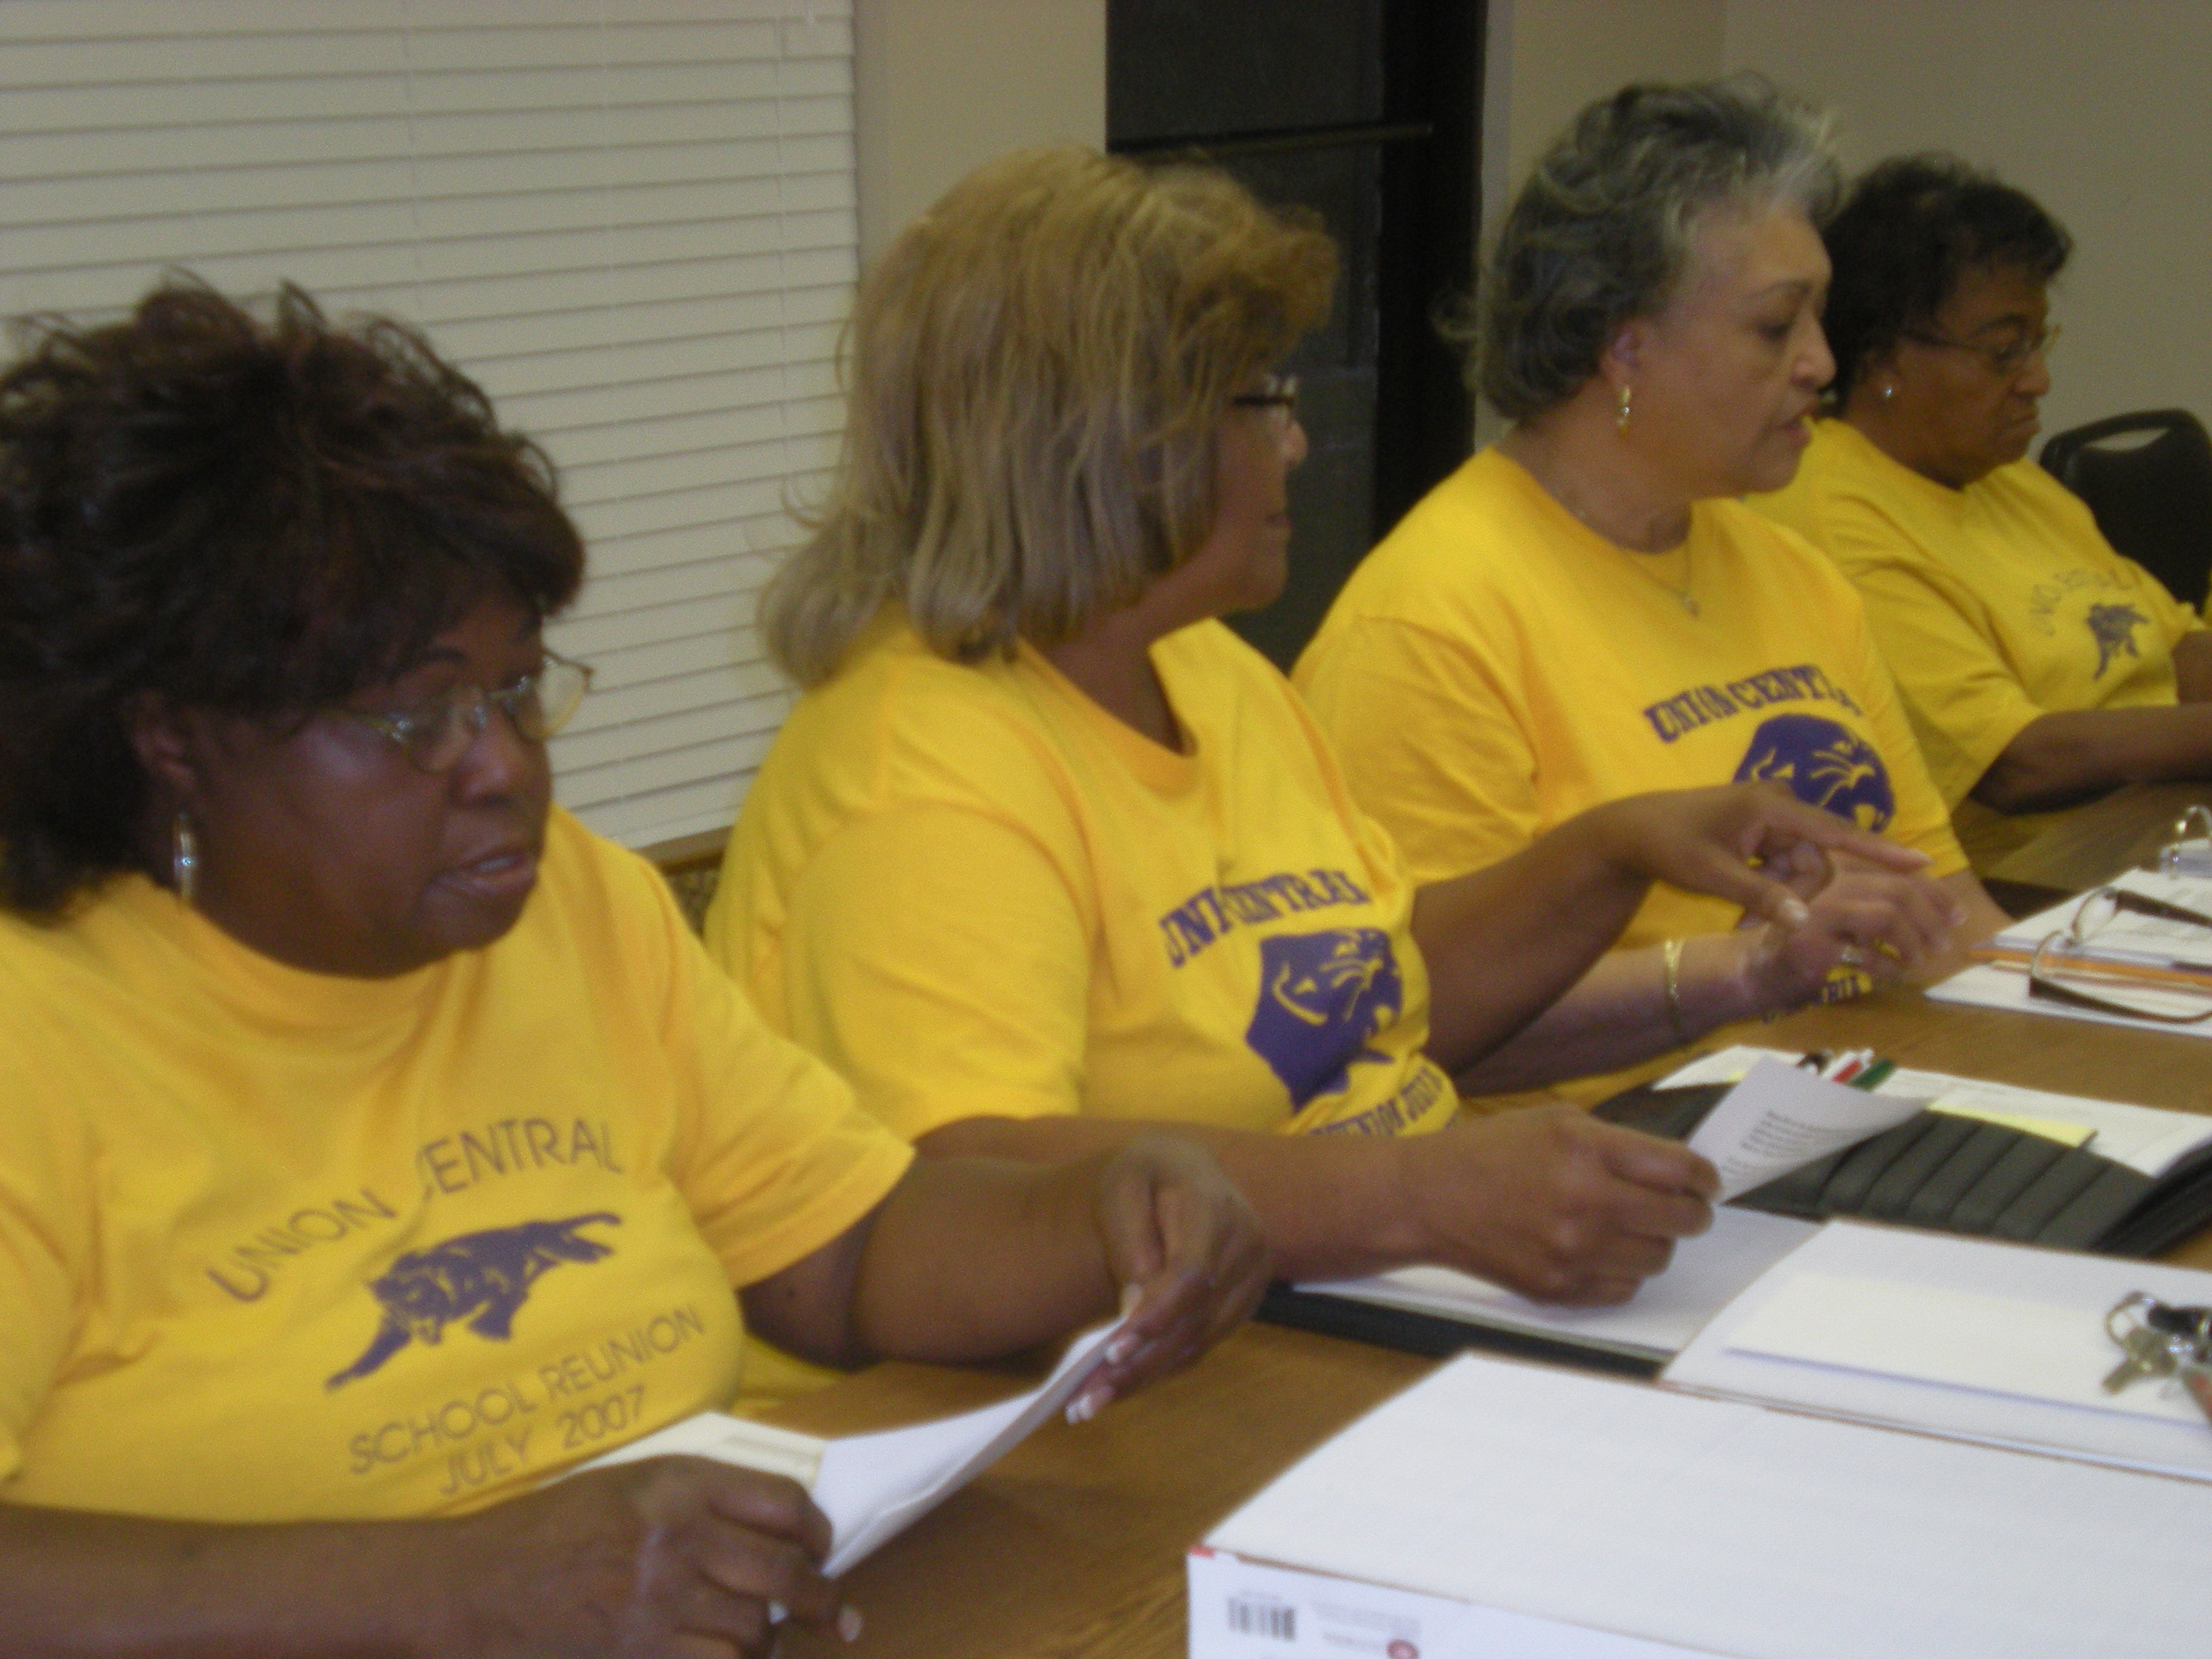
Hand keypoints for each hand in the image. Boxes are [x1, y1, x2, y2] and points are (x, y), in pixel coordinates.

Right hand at [434, 1458, 848, 1657]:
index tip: (823, 1548)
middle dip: (819, 1597)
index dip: (816, 1530)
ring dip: (769, 1642)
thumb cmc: (545, 1531)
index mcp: (677, 1483)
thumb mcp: (624, 1486)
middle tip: (832, 1613)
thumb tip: (771, 1530)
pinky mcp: (641, 1655)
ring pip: (755, 1631)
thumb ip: (695, 1500)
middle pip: (783, 1570)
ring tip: (768, 1643)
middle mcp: (678, 1537)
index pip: (783, 1501)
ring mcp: (659, 1601)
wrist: (471, 1585)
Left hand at [1070, 1132, 1272, 1418]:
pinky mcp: (1242, 1305)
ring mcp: (1252, 1279)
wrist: (1181, 1172)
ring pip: (1197, 1341)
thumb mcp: (1121, 1188)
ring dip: (1144, 1376)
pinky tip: (1118, 1387)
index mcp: (1217, 1207)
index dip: (1156, 1314)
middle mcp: (1247, 1245)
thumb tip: (1133, 1308)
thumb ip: (1128, 1241)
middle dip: (1139, 1361)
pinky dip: (1159, 1369)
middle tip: (1085, 1396)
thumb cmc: (1144, 1175)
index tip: (1112, 1350)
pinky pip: (1200, 1345)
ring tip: (1088, 1403)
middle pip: (1194, 1318)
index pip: (1193, 1273)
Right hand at [1398, 1106, 1717, 1304]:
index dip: (1705, 1177)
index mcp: (1587, 1149)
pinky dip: (1624, 1269)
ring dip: (1656, 1241)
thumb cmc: (1491, 1152)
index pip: (1681, 1171)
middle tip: (1681, 1206)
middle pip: (1681, 1220)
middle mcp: (1586, 1202)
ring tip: (1632, 1226)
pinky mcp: (1560, 1288)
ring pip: (1658, 1258)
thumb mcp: (1556, 1121)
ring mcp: (1573, 1251)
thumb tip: (1677, 1170)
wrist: (1428, 1199)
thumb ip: (1618, 1142)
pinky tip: (1601, 1249)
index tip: (1705, 1182)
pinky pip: (1625, 1287)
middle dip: (1691, 1211)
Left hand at [1591, 783, 1932, 929]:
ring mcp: (1771, 814)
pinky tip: (1743, 906)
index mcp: (1772, 806)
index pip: (1836, 831)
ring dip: (1781, 894)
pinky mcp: (1763, 828)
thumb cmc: (1668, 846)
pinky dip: (1771, 886)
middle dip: (1797, 894)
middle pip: (1816, 858)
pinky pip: (1785, 861)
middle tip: (1751, 924)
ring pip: (1801, 865)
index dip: (1880, 849)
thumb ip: (1761, 897)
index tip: (1923, 862)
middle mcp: (1779, 803)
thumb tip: (1805, 923)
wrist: (1632, 830)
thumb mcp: (1713, 876)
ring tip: (1740, 919)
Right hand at [1736, 853, 1970, 1009]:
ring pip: (1888, 912)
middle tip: (1945, 943)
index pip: (1897, 872)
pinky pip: (1866, 946)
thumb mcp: (1848, 921)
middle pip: (1898, 889)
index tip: (1957, 913)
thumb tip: (1941, 909)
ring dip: (1913, 940)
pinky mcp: (1813, 934)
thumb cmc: (1805, 945)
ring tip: (1919, 961)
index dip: (1934, 891)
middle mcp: (1829, 880)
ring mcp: (1819, 904)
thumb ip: (1879, 907)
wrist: (1753, 969)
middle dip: (1931, 917)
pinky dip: (1886, 964)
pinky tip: (1887, 975)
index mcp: (1839, 870)